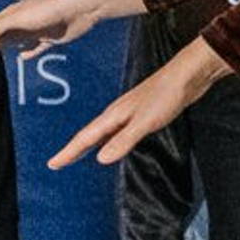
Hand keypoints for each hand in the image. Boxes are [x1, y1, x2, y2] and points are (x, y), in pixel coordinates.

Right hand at [0, 0, 141, 56]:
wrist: (80, 9)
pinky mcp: (52, 38)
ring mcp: (37, 30)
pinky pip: (35, 47)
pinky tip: (24, 56)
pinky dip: (28, 52)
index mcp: (13, 14)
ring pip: (14, 40)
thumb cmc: (50, 9)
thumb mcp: (19, 18)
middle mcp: (23, 21)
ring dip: (2, 46)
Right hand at [50, 36, 231, 168]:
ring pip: (103, 133)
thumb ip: (123, 140)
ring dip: (89, 145)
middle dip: (73, 150)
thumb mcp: (145, 122)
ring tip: (78, 156)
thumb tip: (100, 159)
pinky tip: (112, 144)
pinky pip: (116, 131)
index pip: (85, 138)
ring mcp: (129, 113)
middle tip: (58, 163)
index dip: (68, 152)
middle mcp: (117, 113)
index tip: (52, 164)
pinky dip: (108, 141)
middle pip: (89, 135)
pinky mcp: (142, 113)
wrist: (187, 76)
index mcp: (113, 115)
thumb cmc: (167, 95)